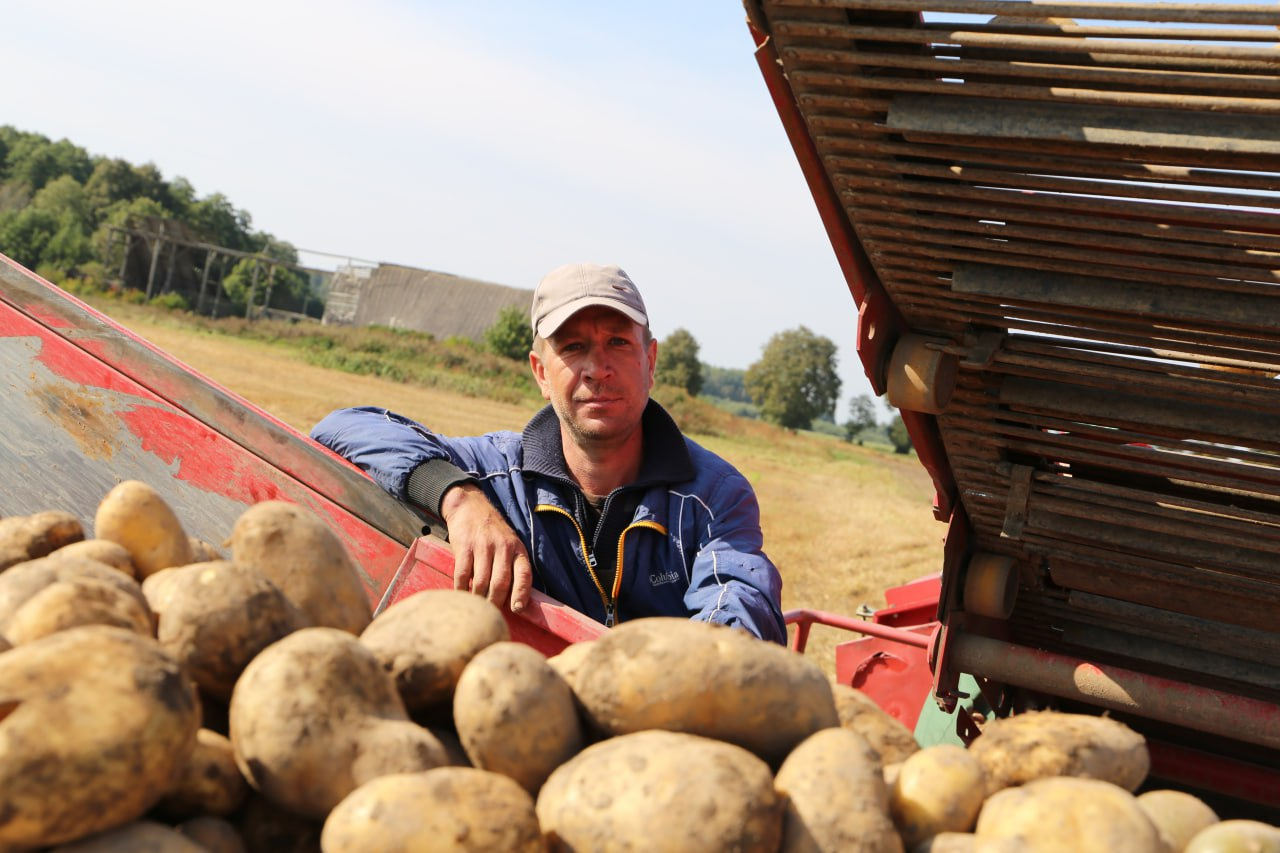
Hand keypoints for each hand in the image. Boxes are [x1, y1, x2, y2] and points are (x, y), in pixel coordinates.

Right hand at [439, 483, 532, 612]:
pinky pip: (462, 574)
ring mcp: (483, 546)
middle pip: (500, 583)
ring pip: (481, 582)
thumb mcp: (509, 544)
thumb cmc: (492, 532)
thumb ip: (512, 567)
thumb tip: (513, 600)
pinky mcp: (464, 546)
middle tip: (490, 613)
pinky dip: (462, 589)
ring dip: (478, 598)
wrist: (469, 506)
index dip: (521, 593)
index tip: (517, 609)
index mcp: (517, 549)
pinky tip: (462, 595)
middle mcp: (503, 547)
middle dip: (495, 602)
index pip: (524, 574)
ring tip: (476, 606)